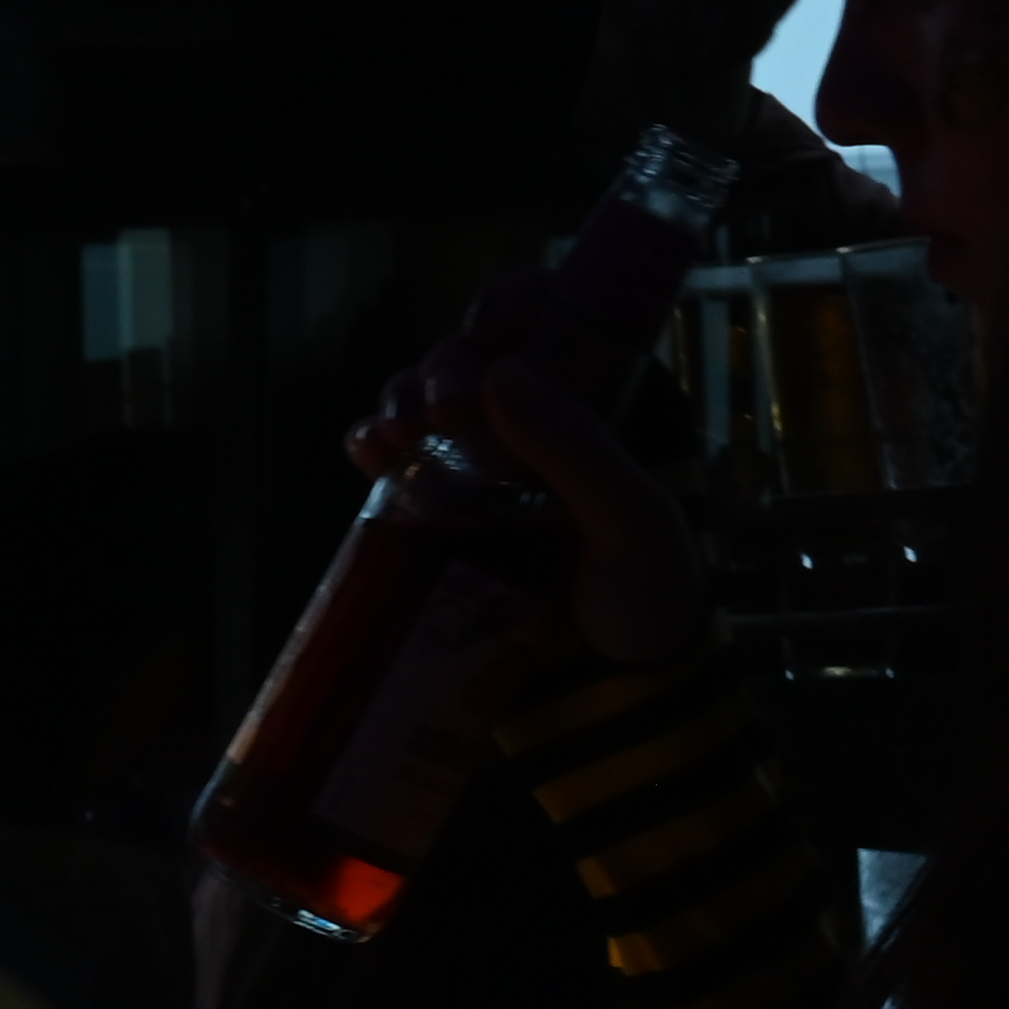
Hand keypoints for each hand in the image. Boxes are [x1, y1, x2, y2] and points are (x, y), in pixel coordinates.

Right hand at [343, 272, 709, 674]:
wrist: (608, 698)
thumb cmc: (643, 602)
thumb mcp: (628, 521)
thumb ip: (576, 449)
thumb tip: (499, 375)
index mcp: (593, 406)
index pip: (547, 319)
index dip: (505, 309)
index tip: (488, 342)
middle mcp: (531, 426)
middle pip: (468, 352)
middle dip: (444, 362)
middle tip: (443, 407)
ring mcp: (478, 471)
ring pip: (423, 400)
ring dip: (401, 398)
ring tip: (397, 431)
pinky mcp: (435, 518)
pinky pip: (392, 465)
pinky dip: (370, 446)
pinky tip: (365, 451)